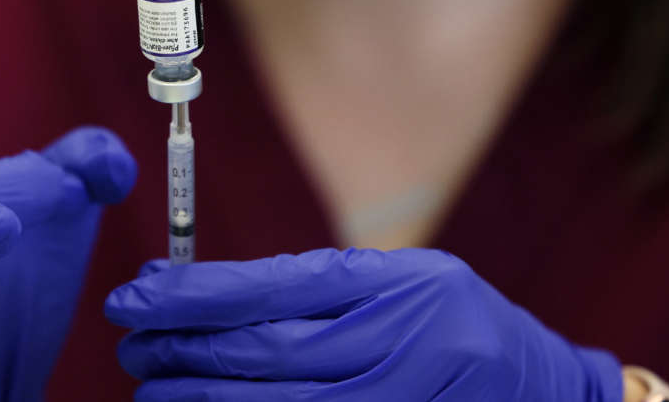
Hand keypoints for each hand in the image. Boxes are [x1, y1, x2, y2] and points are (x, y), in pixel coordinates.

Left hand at [107, 248, 623, 400]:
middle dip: (180, 349)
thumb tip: (214, 296)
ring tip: (149, 392)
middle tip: (130, 344)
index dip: (191, 295)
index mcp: (386, 291)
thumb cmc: (455, 319)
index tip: (135, 294)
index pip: (266, 291)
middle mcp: (386, 351)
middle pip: (258, 355)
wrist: (538, 391)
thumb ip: (318, 285)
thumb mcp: (399, 278)